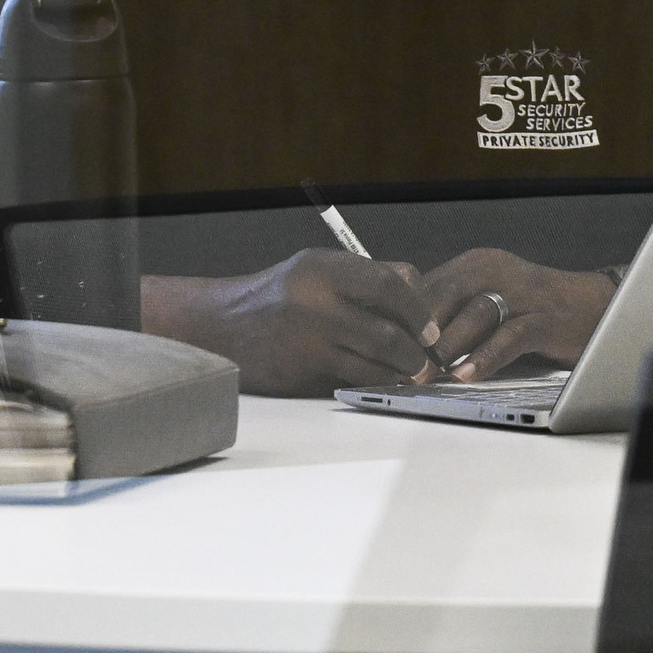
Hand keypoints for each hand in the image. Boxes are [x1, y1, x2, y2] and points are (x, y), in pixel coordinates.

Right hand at [143, 252, 437, 395]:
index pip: (389, 284)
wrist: (221, 326)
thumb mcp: (319, 269)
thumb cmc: (283, 295)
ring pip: (371, 364)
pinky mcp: (297, 372)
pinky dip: (373, 384)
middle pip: (385, 332)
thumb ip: (368, 278)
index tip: (431, 330)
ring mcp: (304, 340)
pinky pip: (348, 380)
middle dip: (414, 352)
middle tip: (428, 362)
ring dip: (398, 373)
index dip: (418, 310)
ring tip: (412, 376)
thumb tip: (423, 302)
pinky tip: (384, 384)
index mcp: (323, 269)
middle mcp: (314, 303)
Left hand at [415, 250, 617, 381]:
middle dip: (418, 335)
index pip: (426, 287)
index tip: (384, 350)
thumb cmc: (533, 310)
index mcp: (475, 265)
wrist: (594, 307)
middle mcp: (496, 270)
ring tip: (426, 375)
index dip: (402, 320)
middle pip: (444, 296)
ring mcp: (524, 292)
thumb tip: (404, 343)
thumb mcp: (486, 303)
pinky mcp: (547, 317)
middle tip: (400, 368)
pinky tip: (466, 375)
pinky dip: (486, 356)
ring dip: (446, 347)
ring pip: (474, 314)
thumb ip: (451, 315)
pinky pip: (510, 335)